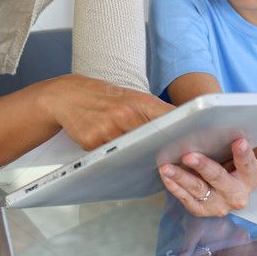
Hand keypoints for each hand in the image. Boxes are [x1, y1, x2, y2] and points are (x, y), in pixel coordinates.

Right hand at [43, 74, 172, 149]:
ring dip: (136, 157)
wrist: (66, 95)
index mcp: (139, 102)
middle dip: (160, 150)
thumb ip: (151, 111)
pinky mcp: (92, 142)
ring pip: (131, 152)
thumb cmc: (102, 96)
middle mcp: (125, 114)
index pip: (169, 117)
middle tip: (170, 159)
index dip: (182, 131)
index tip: (190, 142)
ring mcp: (108, 129)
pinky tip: (112, 153)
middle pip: (152, 141)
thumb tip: (178, 127)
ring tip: (139, 158)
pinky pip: (110, 157)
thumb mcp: (129, 97)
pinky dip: (114, 157)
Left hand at [159, 138, 256, 217]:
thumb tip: (209, 121)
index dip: (243, 153)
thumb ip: (227, 141)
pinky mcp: (203, 211)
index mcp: (251, 176)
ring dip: (181, 177)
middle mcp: (237, 194)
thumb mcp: (232, 152)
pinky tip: (167, 177)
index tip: (239, 141)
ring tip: (167, 167)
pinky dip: (176, 188)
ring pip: (199, 189)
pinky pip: (187, 200)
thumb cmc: (227, 162)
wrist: (221, 186)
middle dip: (204, 166)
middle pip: (219, 178)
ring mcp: (220, 205)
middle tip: (188, 156)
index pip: (248, 164)